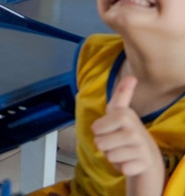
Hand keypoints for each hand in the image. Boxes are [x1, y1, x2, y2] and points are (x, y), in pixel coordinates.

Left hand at [93, 76, 165, 191]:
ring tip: (123, 149)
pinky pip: (120, 168)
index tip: (111, 126)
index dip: (99, 129)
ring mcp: (140, 149)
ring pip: (108, 156)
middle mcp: (135, 131)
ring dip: (112, 155)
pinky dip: (121, 166)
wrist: (147, 154)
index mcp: (124, 115)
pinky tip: (130, 160)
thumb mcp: (120, 110)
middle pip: (99, 143)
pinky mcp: (142, 164)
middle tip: (117, 140)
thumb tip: (132, 76)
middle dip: (104, 144)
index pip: (95, 128)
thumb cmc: (126, 129)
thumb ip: (122, 93)